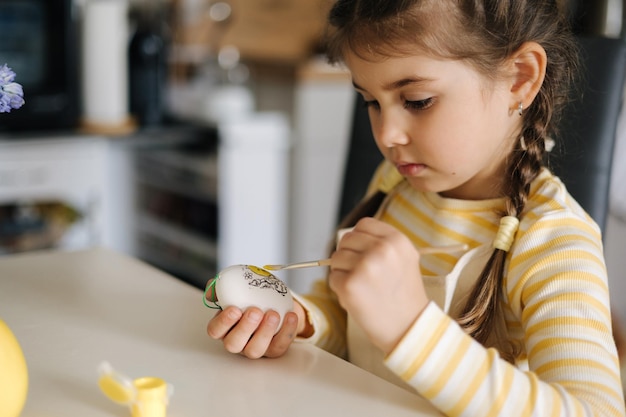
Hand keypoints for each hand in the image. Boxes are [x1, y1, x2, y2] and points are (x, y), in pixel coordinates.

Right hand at [205, 287, 308, 358]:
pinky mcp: (273, 350)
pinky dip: (286, 331)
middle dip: (244, 328)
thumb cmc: (254, 298)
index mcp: (224, 326)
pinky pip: (279, 346)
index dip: (223, 322)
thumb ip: (224, 286)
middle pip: (233, 344)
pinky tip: (290, 316)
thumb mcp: (239, 288)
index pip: (215, 330)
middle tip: (255, 311)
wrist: (279, 304)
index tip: (234, 308)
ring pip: (255, 350)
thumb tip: (214, 283)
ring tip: (273, 313)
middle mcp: (237, 341)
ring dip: (264, 331)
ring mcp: (255, 347)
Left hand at [328, 217, 428, 353]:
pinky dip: (340, 288)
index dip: (359, 239)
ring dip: (343, 272)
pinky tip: (358, 298)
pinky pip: (333, 278)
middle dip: (349, 256)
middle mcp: (382, 250)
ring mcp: (365, 267)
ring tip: (362, 287)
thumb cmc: (404, 296)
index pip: (363, 225)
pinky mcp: (350, 285)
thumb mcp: (405, 259)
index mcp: (397, 240)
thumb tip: (351, 237)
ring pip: (336, 258)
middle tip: (363, 275)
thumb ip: (382, 243)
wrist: (408, 328)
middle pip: (347, 240)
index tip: (363, 253)